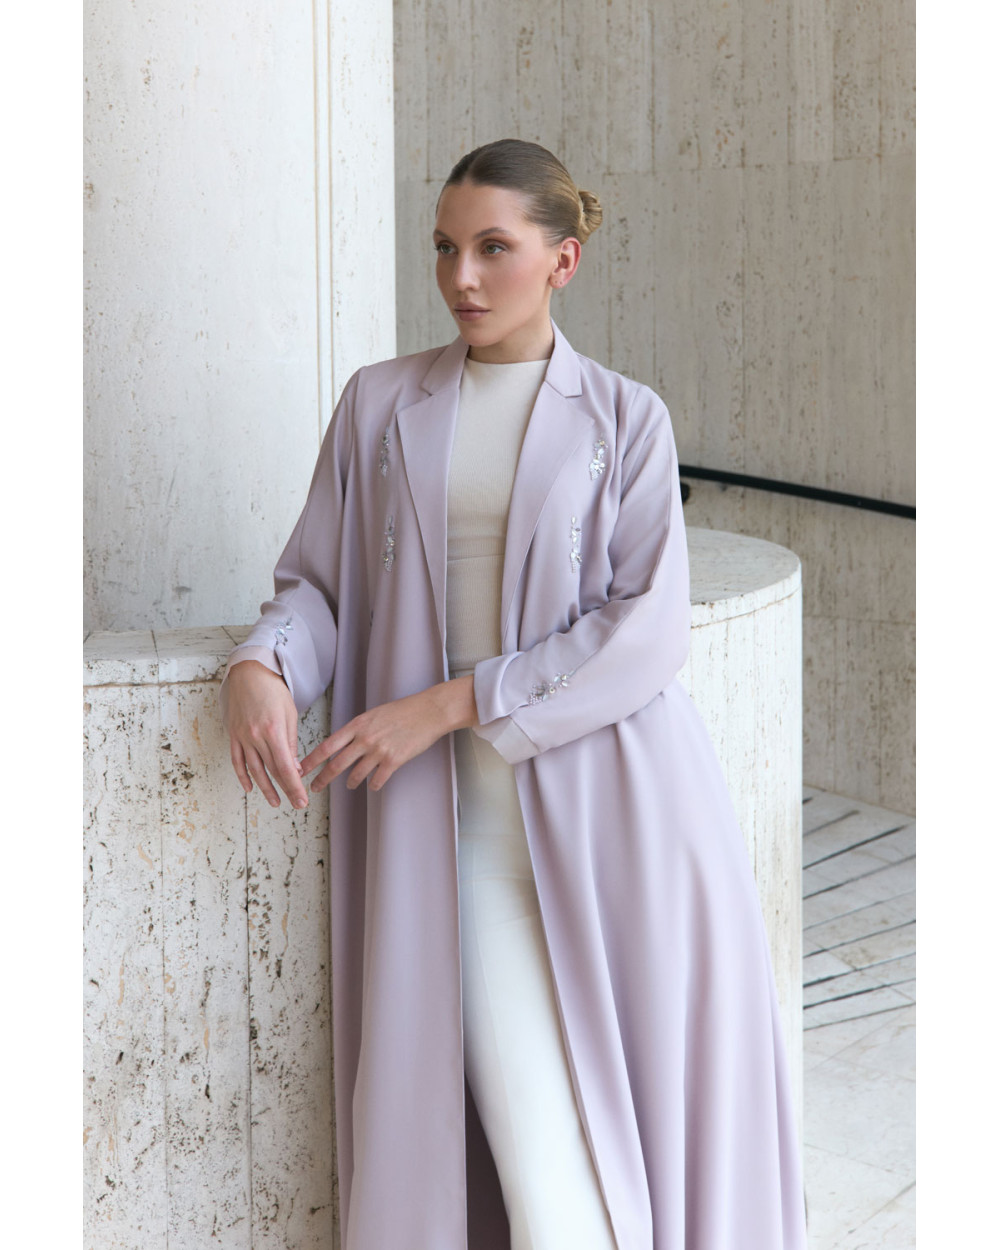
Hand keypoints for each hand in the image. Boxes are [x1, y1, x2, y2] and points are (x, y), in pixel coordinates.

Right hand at [226, 660, 310, 808]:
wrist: (249, 674)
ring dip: (265, 788)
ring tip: (275, 802)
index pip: (286, 767)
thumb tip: (295, 768)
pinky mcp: (233, 735)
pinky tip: (250, 787)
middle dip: (285, 790)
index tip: (301, 800)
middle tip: (296, 804)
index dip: (294, 786)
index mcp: (274, 731)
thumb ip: (291, 742)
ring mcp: (242, 737)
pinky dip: (243, 776)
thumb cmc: (274, 691)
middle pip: (272, 770)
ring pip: (254, 769)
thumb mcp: (289, 714)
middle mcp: (256, 737)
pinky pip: (237, 760)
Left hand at [301, 676, 476, 793]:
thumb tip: (345, 743)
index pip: (328, 746)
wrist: (428, 712)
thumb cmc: (403, 710)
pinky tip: (373, 784)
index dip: (312, 760)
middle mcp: (365, 739)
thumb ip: (358, 729)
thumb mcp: (374, 714)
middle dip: (323, 779)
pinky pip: (377, 780)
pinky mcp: (394, 761)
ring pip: (356, 775)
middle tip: (314, 788)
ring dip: (350, 782)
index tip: (302, 769)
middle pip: (337, 764)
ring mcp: (379, 751)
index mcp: (357, 725)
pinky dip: (373, 785)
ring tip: (349, 785)